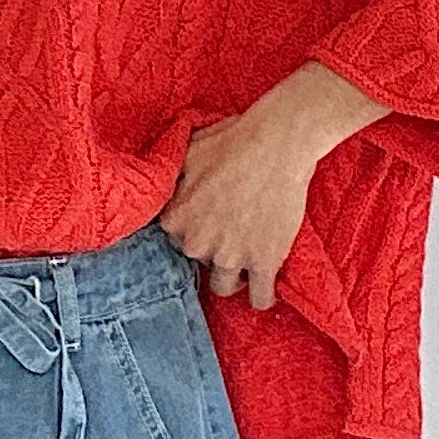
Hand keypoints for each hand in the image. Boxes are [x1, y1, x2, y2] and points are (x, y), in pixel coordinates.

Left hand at [158, 62, 382, 304]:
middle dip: (213, 250)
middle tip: (232, 232)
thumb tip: (160, 184)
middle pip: (199, 261)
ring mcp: (230, 257)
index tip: (208, 222)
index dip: (194, 229)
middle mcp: (197, 243)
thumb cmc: (234, 140)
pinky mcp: (263, 263)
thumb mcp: (188, 151)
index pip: (175, 239)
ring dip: (233, 277)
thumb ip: (171, 177)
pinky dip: (261, 298)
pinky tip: (263, 292)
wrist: (278, 143)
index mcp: (176, 218)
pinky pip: (259, 298)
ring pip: (224, 287)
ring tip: (244, 265)